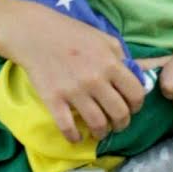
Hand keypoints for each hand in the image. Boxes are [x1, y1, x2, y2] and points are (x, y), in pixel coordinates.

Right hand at [5, 5, 146, 142]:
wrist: (35, 33)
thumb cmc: (71, 33)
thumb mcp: (104, 38)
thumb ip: (121, 57)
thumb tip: (135, 75)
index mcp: (110, 63)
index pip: (136, 94)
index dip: (137, 106)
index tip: (131, 108)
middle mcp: (95, 79)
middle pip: (119, 113)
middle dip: (122, 124)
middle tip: (117, 124)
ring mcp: (74, 91)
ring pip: (98, 124)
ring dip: (102, 133)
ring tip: (99, 132)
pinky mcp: (54, 99)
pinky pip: (68, 127)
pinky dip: (75, 137)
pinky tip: (76, 137)